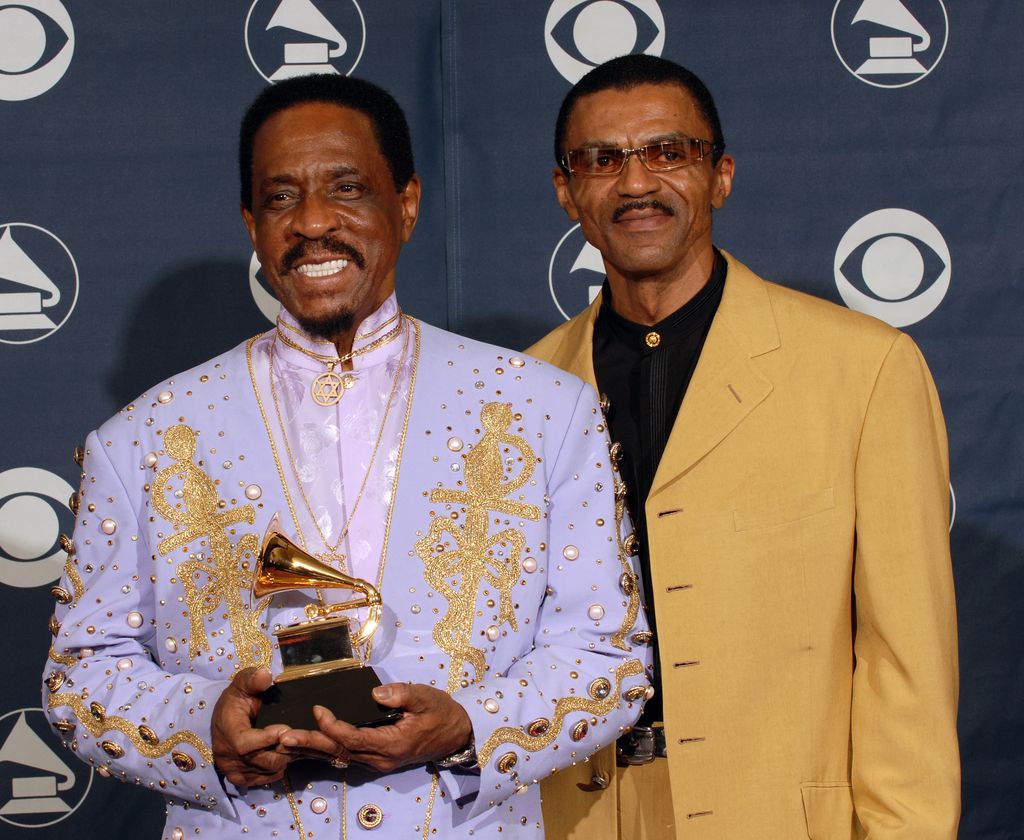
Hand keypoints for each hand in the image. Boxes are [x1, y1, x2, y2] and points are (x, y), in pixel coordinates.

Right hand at [211, 668, 290, 786]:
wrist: (223, 717)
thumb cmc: (236, 699)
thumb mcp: (242, 683)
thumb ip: (253, 678)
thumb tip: (266, 674)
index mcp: (226, 730)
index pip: (244, 743)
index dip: (266, 739)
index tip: (286, 728)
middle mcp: (226, 754)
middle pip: (259, 761)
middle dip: (282, 750)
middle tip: (298, 738)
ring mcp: (231, 768)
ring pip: (264, 772)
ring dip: (282, 760)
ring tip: (294, 746)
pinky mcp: (238, 778)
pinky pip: (261, 780)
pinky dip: (275, 771)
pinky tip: (284, 757)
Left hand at [278, 683, 472, 772]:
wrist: (456, 735)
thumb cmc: (441, 714)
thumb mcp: (426, 698)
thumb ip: (402, 694)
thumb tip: (376, 692)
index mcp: (391, 744)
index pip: (353, 738)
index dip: (332, 726)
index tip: (317, 709)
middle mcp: (380, 759)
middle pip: (339, 752)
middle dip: (310, 744)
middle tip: (284, 737)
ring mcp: (377, 762)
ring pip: (339, 757)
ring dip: (312, 749)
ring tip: (285, 743)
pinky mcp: (375, 758)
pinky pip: (346, 756)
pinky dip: (325, 750)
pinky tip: (307, 746)